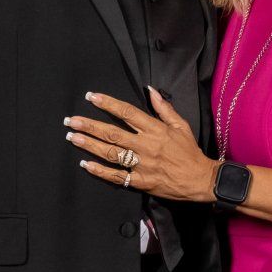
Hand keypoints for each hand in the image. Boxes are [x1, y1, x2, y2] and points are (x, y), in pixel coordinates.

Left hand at [66, 87, 220, 202]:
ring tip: (73, 137)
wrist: (200, 179)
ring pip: (110, 153)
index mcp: (155, 129)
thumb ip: (164, 108)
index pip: (127, 112)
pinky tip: (85, 164)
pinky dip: (100, 171)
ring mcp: (141, 164)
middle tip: (71, 121)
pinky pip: (116, 176)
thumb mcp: (181, 125)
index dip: (108, 104)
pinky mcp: (140, 181)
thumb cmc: (189, 152)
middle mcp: (145, 145)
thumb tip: (150, 90)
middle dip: (90, 125)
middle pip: (112, 133)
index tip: (91, 97)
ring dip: (90, 145)